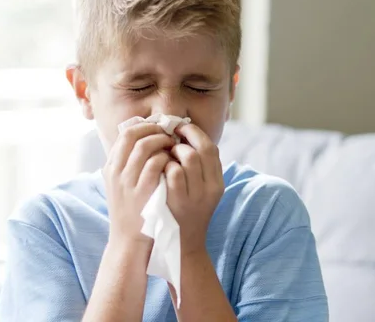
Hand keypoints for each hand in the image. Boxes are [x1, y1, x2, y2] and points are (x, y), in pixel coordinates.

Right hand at [103, 123, 174, 250]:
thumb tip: (141, 139)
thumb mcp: (119, 185)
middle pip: (133, 135)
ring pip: (144, 146)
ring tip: (172, 146)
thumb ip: (126, 164)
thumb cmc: (130, 211)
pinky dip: (165, 158)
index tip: (158, 128)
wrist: (128, 240)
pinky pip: (155, 164)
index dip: (144, 126)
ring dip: (162, 141)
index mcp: (110, 167)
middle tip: (168, 134)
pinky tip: (173, 162)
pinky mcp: (143, 192)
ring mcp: (128, 182)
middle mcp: (116, 172)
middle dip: (153, 130)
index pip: (125, 134)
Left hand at [165, 123, 223, 255]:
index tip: (181, 128)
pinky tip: (157, 169)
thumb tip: (184, 135)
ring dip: (174, 151)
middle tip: (169, 136)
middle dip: (184, 138)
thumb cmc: (184, 213)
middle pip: (202, 149)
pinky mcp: (178, 201)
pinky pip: (173, 172)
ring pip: (189, 157)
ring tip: (164, 154)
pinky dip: (164, 165)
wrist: (179, 246)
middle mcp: (211, 188)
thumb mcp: (199, 191)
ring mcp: (196, 195)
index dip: (196, 133)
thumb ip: (196, 168)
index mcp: (217, 183)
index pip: (211, 148)